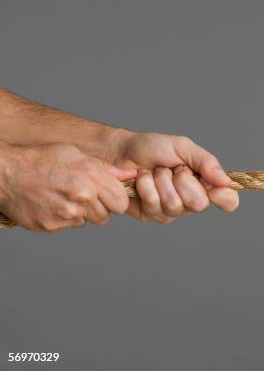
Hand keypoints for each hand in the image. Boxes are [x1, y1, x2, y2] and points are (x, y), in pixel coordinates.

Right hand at [0, 143, 135, 231]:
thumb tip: (131, 175)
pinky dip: (64, 218)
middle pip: (106, 215)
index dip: (116, 199)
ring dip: (82, 212)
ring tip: (65, 196)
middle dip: (100, 207)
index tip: (107, 194)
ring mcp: (66, 214)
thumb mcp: (77, 155)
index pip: (121, 202)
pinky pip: (69, 226)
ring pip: (88, 221)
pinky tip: (53, 203)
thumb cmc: (42, 159)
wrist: (6, 174)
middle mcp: (81, 198)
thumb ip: (106, 169)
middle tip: (83, 195)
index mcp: (90, 178)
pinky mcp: (52, 226)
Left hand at [110, 131, 238, 223]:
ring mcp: (171, 211)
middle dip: (183, 181)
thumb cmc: (153, 148)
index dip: (225, 198)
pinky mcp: (151, 215)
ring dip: (161, 181)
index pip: (228, 201)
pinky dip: (146, 186)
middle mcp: (191, 201)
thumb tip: (225, 180)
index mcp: (205, 184)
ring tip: (155, 172)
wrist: (120, 152)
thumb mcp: (183, 147)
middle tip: (173, 169)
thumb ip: (206, 162)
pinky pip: (154, 205)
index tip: (215, 189)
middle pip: (199, 204)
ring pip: (174, 205)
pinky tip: (141, 180)